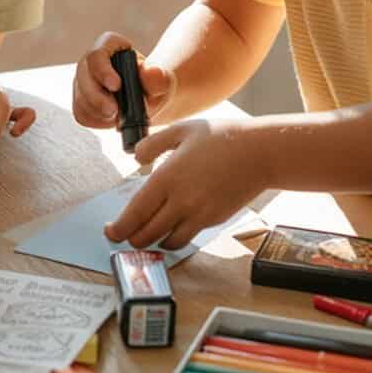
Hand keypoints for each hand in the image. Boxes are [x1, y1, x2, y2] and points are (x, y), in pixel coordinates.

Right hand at [72, 31, 174, 129]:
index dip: (103, 70)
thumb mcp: (161, 80)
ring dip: (96, 111)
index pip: (97, 54)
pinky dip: (95, 120)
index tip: (116, 86)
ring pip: (80, 96)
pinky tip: (110, 121)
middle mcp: (91, 62)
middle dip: (97, 97)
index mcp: (109, 45)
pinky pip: (80, 112)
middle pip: (83, 76)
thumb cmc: (153, 85)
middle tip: (114, 111)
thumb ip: (158, 77)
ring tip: (116, 118)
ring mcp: (83, 81)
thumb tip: (151, 71)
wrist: (149, 100)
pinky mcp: (81, 100)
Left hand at [104, 115, 267, 248]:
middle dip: (131, 238)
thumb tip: (136, 158)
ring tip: (146, 233)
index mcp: (168, 178)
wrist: (261, 153)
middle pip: (147, 234)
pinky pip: (187, 237)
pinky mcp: (213, 221)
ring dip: (153, 241)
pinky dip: (174, 237)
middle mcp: (181, 202)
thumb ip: (154, 144)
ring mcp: (199, 215)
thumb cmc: (222, 137)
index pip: (135, 214)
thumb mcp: (182, 130)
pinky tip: (171, 226)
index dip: (119, 228)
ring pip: (167, 242)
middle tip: (124, 235)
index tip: (110, 231)